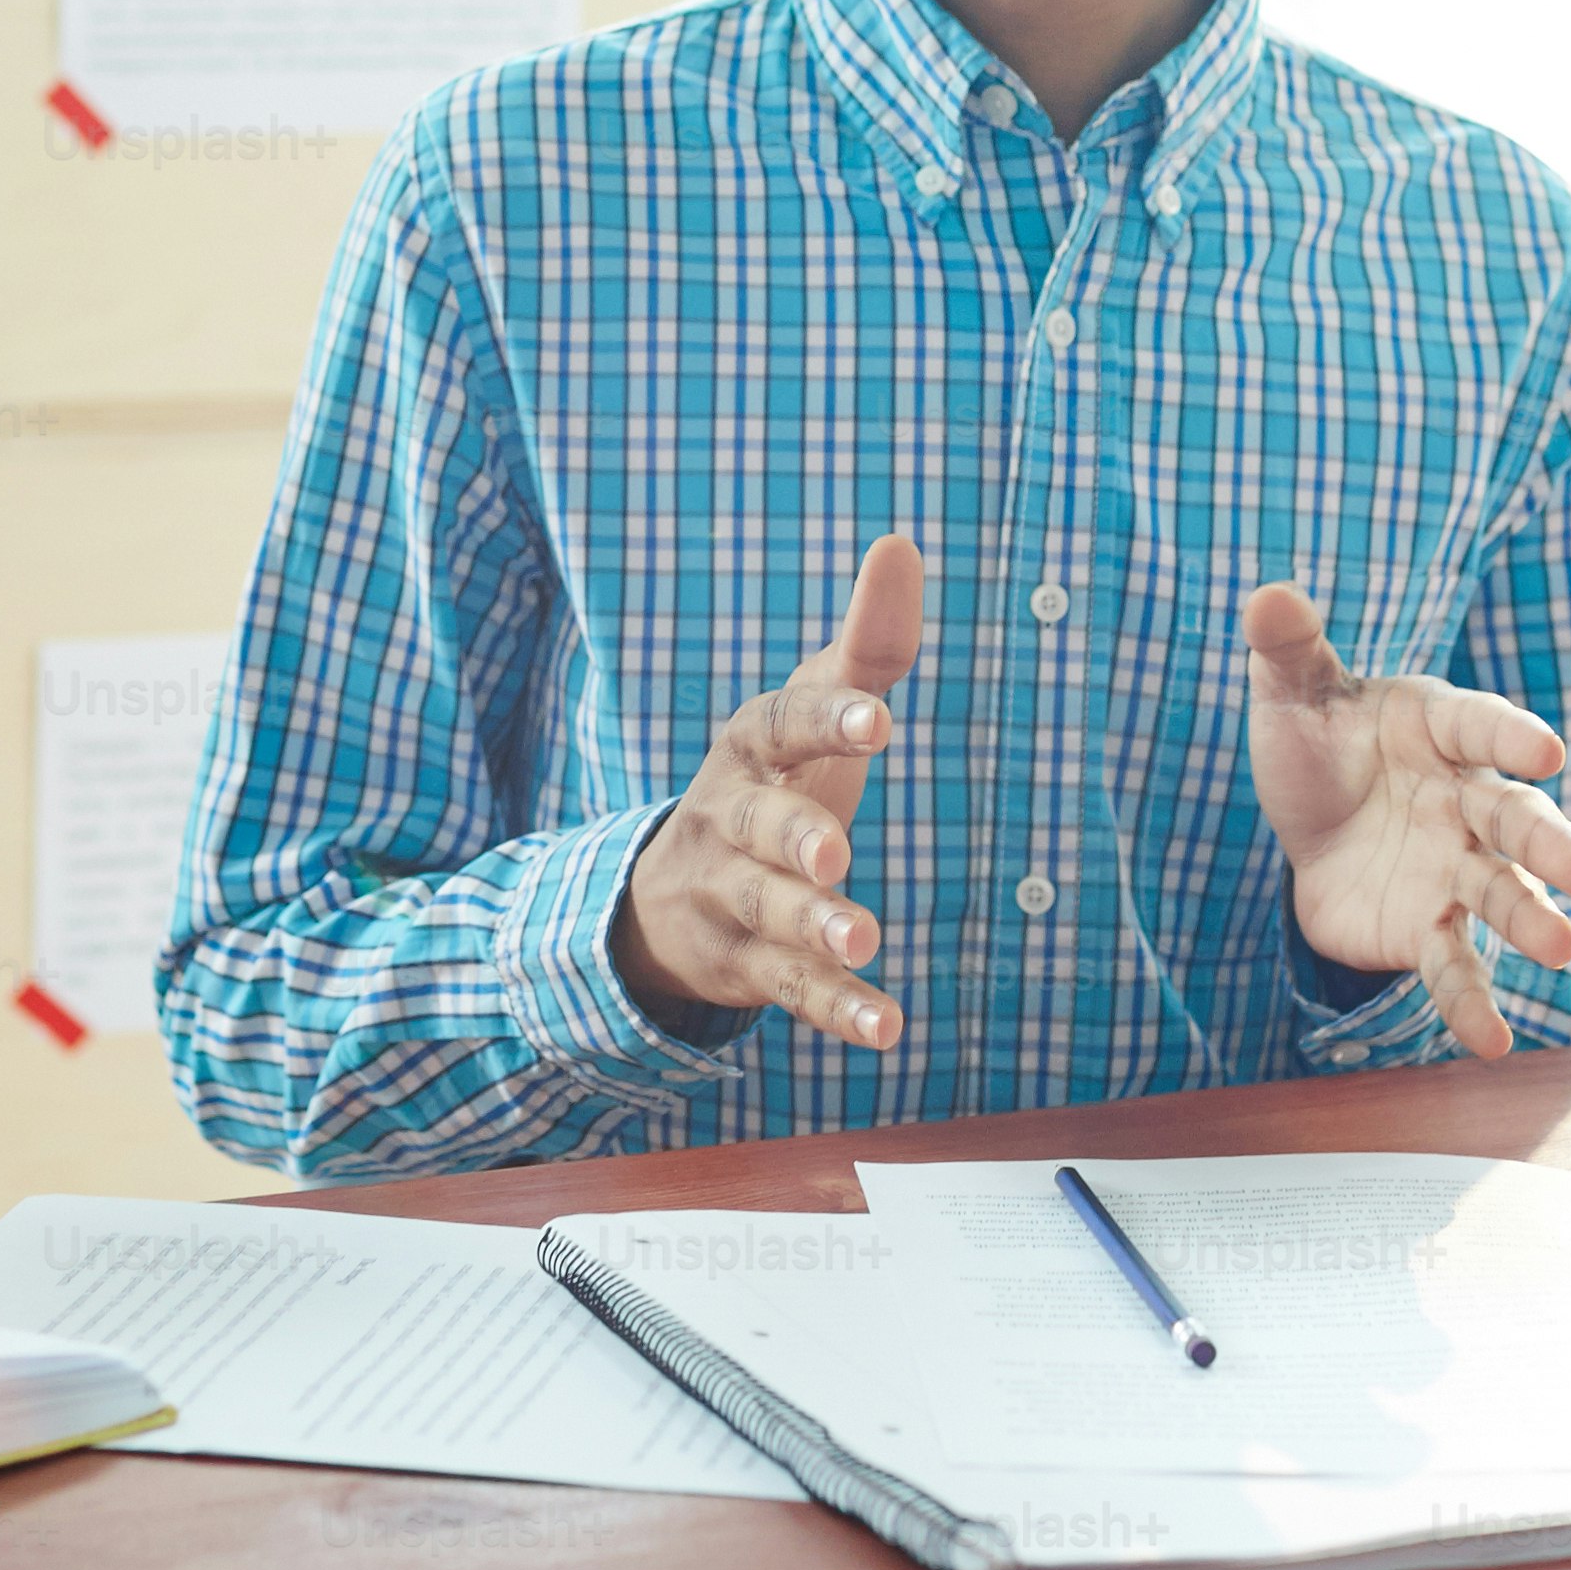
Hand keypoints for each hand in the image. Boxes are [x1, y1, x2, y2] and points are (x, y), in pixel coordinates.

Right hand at [614, 537, 918, 1049]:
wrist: (669, 895)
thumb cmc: (774, 783)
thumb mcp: (812, 716)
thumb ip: (866, 643)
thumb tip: (901, 542)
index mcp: (751, 749)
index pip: (782, 723)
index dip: (829, 718)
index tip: (882, 718)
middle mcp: (727, 820)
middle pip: (755, 826)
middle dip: (793, 837)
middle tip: (838, 850)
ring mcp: (727, 897)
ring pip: (764, 910)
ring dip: (811, 924)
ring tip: (860, 939)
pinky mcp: (742, 966)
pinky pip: (788, 991)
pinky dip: (835, 1012)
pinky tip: (887, 1027)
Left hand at [1238, 580, 1570, 1056]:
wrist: (1311, 821)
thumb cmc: (1317, 740)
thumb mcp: (1291, 692)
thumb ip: (1286, 645)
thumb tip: (1268, 592)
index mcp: (1440, 727)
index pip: (1481, 726)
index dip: (1512, 736)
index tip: (1546, 750)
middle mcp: (1465, 799)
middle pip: (1517, 819)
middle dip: (1552, 843)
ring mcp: (1456, 868)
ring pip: (1503, 894)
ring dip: (1533, 920)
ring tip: (1564, 949)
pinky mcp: (1431, 926)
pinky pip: (1456, 965)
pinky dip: (1472, 1002)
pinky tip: (1492, 1043)